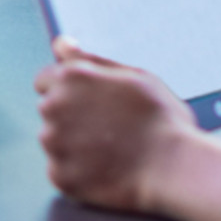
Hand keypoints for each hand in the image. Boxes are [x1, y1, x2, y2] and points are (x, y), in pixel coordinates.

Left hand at [34, 38, 196, 212]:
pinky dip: (78, 172)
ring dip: (72, 145)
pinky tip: (106, 169)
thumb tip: (60, 44)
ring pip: (54, 141)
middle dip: (70, 116)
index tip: (92, 103)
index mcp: (70, 77)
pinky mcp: (60, 176)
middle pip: (49, 111)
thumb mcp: (133, 75)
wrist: (175, 166)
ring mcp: (54, 144)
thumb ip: (90, 59)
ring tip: (111, 150)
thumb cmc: (160, 118)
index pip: (45, 80)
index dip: (70, 91)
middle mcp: (54, 107)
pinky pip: (62, 170)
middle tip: (108, 128)